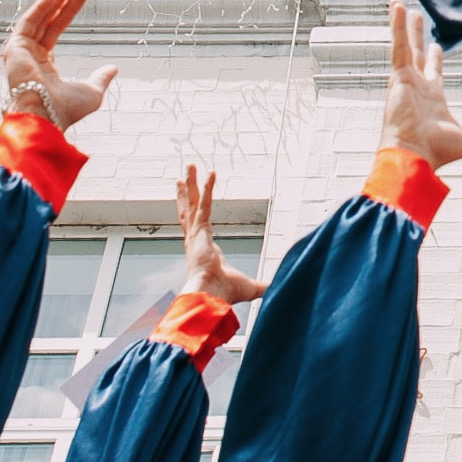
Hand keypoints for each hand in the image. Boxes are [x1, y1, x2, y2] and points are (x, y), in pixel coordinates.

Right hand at [2, 0, 117, 128]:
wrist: (46, 116)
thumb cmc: (65, 110)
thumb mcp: (91, 92)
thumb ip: (100, 78)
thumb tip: (113, 69)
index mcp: (43, 67)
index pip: (53, 33)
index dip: (66, 15)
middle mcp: (29, 58)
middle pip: (45, 24)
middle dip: (60, 6)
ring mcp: (20, 54)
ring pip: (36, 21)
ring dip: (50, 3)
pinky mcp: (14, 50)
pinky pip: (26, 24)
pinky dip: (38, 10)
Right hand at [176, 166, 264, 305]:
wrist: (210, 295)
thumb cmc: (224, 294)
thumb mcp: (248, 287)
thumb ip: (262, 286)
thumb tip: (278, 289)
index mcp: (203, 251)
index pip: (197, 228)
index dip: (195, 216)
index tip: (194, 207)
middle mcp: (195, 240)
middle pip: (189, 211)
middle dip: (188, 193)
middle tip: (182, 179)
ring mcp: (195, 234)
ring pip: (193, 203)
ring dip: (193, 183)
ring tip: (190, 166)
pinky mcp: (200, 230)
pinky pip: (205, 204)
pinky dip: (208, 188)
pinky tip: (212, 173)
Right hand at [382, 0, 461, 170]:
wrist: (415, 155)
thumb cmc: (437, 151)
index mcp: (431, 98)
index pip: (433, 72)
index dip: (434, 58)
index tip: (436, 45)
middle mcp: (416, 87)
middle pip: (416, 53)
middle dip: (416, 35)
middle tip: (414, 17)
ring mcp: (405, 80)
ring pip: (404, 45)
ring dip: (401, 25)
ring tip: (398, 4)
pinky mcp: (398, 76)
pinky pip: (397, 46)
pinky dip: (396, 27)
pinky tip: (396, 8)